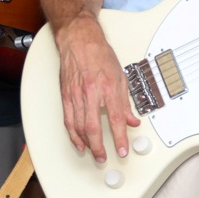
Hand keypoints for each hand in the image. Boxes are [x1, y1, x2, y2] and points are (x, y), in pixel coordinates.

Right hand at [55, 17, 135, 163]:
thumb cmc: (99, 55)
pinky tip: (79, 143)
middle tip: (105, 157)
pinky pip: (68, 120)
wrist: (79, 40)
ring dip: (87, 144)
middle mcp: (90, 93)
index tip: (122, 149)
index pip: (115, 119)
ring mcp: (76, 95)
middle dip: (99, 147)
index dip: (119, 137)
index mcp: (107, 87)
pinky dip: (73, 135)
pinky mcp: (66, 96)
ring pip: (79, 127)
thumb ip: (125, 102)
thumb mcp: (120, 76)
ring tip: (94, 153)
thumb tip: (132, 120)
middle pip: (93, 127)